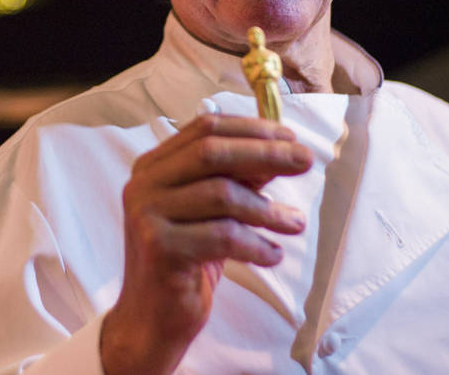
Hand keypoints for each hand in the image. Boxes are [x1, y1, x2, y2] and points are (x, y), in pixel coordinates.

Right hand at [100, 114, 311, 374]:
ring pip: (220, 194)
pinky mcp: (159, 248)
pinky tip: (273, 255)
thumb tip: (281, 152)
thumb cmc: (187, 262)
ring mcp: (147, 215)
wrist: (151, 320)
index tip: (290, 137)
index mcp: (154, 166)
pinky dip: (256, 244)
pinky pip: (222, 236)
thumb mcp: (213, 214)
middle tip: (305, 161)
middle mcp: (144, 184)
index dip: (250, 129)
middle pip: (211, 152)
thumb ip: (237, 180)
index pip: (204, 129)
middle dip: (265, 153)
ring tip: (296, 224)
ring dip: (267, 209)